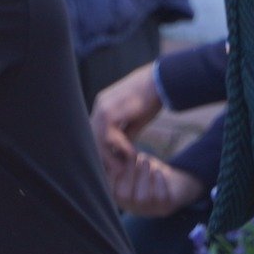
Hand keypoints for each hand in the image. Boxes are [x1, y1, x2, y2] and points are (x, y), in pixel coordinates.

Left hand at [89, 61, 164, 182]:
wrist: (159, 82)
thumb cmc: (151, 99)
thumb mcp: (136, 120)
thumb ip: (127, 134)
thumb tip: (122, 150)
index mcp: (104, 106)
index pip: (97, 132)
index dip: (104, 149)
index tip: (113, 164)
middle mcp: (100, 106)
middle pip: (94, 137)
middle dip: (104, 156)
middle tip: (116, 171)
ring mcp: (102, 108)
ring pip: (98, 139)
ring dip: (111, 156)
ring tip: (123, 168)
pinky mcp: (109, 112)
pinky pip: (108, 137)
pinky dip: (119, 147)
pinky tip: (132, 154)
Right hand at [112, 153, 205, 217]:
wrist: (174, 182)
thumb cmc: (147, 171)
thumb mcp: (133, 163)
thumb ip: (122, 158)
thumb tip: (113, 147)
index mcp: (120, 197)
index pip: (111, 190)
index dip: (113, 175)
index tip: (122, 158)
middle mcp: (132, 207)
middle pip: (123, 196)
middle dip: (129, 174)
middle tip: (136, 158)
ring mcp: (148, 210)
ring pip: (141, 198)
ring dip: (143, 177)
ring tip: (146, 161)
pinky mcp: (164, 208)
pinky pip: (160, 198)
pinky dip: (159, 183)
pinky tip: (158, 172)